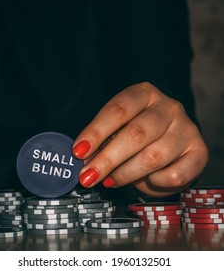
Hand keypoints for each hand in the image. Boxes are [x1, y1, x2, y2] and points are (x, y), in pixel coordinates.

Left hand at [72, 82, 208, 196]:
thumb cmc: (138, 133)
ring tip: (113, 180)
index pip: (117, 110)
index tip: (79, 152)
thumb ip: (103, 141)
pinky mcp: (198, 152)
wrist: (170, 139)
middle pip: (136, 134)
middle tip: (88, 176)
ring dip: (127, 174)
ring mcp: (186, 129)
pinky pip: (174, 175)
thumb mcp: (118, 129)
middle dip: (108, 159)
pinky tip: (147, 179)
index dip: (96, 132)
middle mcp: (168, 107)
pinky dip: (155, 183)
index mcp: (143, 94)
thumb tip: (84, 161)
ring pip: (153, 157)